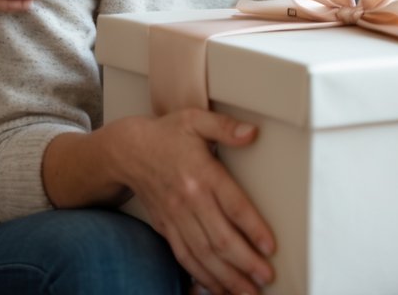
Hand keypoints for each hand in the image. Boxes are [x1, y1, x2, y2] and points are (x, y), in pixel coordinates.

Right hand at [105, 110, 275, 294]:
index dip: (253, 229)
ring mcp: (176, 218)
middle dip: (245, 263)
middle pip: (219, 238)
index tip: (271, 247)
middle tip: (266, 278)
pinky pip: (184, 258)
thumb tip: (252, 132)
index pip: (232, 206)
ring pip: (202, 255)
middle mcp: (189, 200)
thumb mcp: (195, 119)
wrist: (126, 151)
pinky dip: (201, 277)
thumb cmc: (167, 134)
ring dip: (226, 277)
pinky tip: (217, 289)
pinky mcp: (166, 228)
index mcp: (202, 173)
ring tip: (247, 292)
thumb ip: (225, 126)